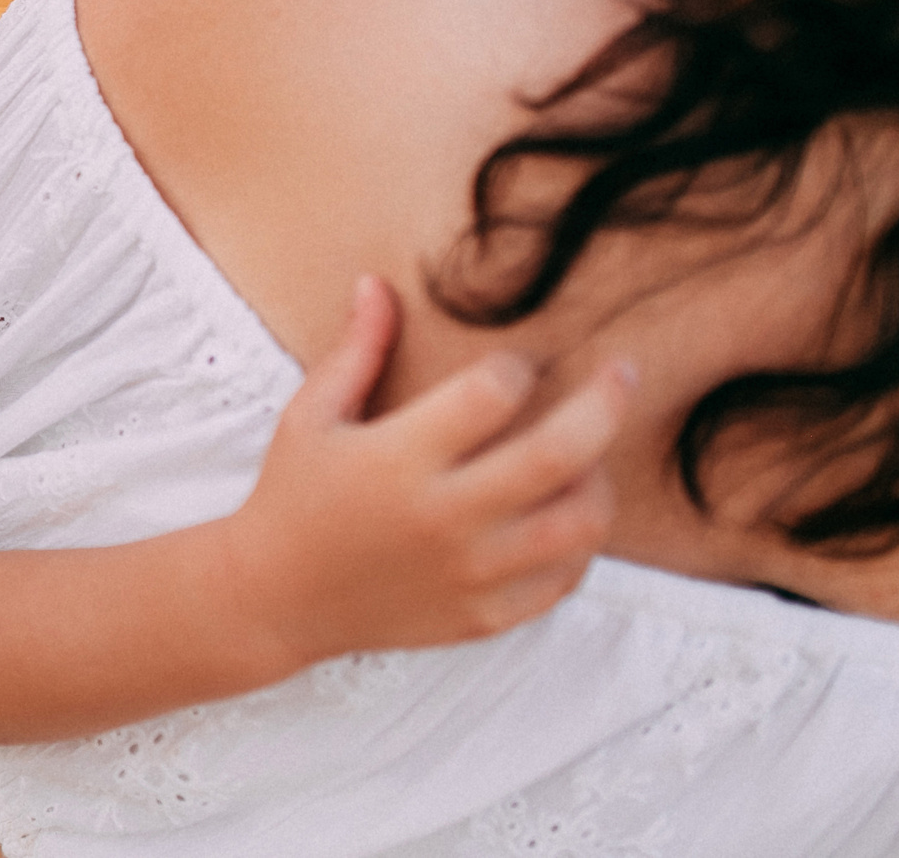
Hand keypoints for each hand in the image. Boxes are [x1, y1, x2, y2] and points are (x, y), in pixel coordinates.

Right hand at [221, 276, 631, 670]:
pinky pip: (563, 580)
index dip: (516, 365)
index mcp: (398, 459)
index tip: (515, 363)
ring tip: (591, 455)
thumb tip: (377, 283)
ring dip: (599, 480)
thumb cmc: (293, 495)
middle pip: (558, 454)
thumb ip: (356, 350)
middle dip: (605, 403)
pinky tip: (566, 514)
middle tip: (623, 373)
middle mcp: (442, 516)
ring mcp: (469, 573)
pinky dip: (580, 544)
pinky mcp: (483, 615)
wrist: (275, 599)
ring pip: (578, 524)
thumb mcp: (310, 415)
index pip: (490, 393)